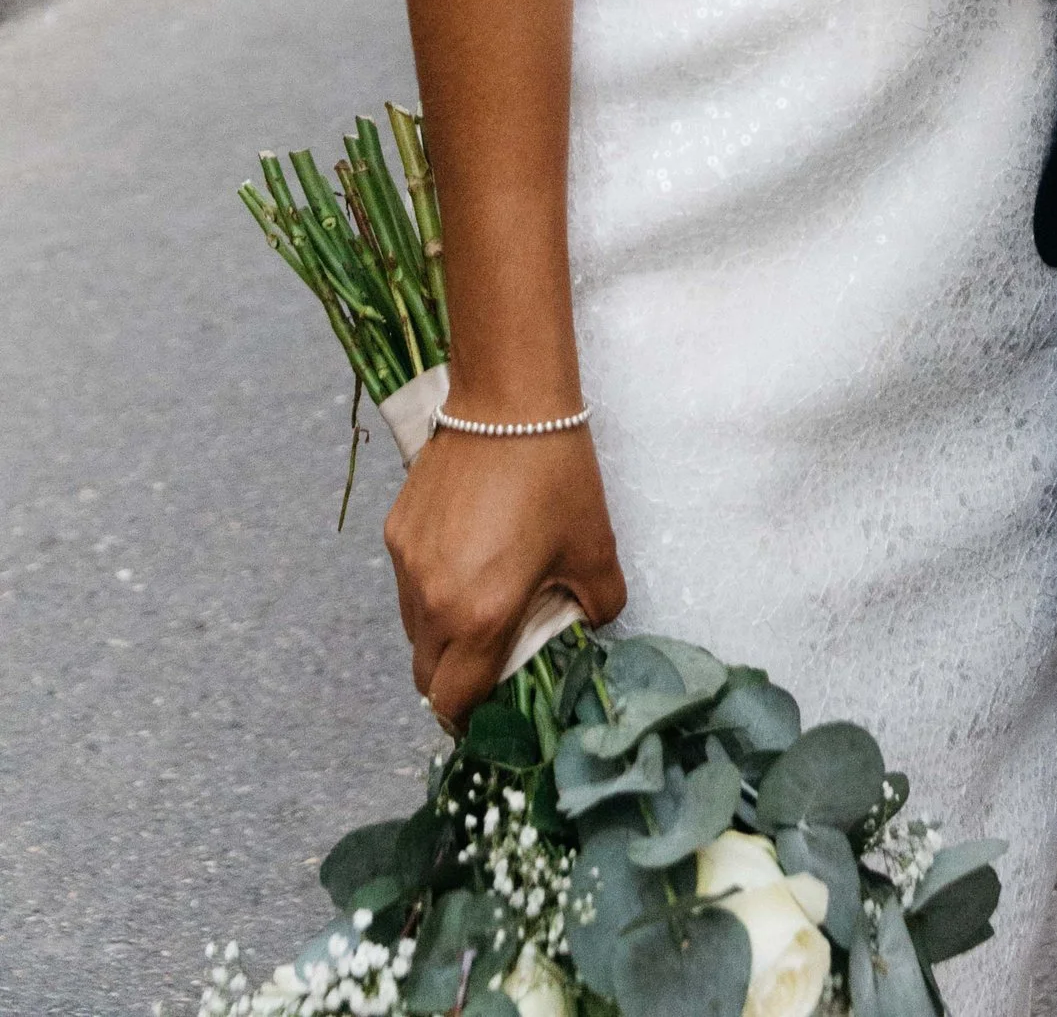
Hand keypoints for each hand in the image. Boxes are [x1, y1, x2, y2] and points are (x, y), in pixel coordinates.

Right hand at [385, 422, 624, 730]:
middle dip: (454, 684)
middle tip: (488, 665)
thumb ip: (597, 605)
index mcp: (481, 616)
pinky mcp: (396, 531)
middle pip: (427, 676)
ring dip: (442, 637)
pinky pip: (408, 583)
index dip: (470, 720)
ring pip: (414, 630)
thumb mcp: (596, 547)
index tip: (489, 716)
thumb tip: (588, 625)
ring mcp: (408, 565)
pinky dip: (431, 590)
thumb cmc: (558, 475)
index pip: (455, 701)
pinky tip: (466, 557)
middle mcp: (433, 600)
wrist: (508, 400)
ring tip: (480, 606)